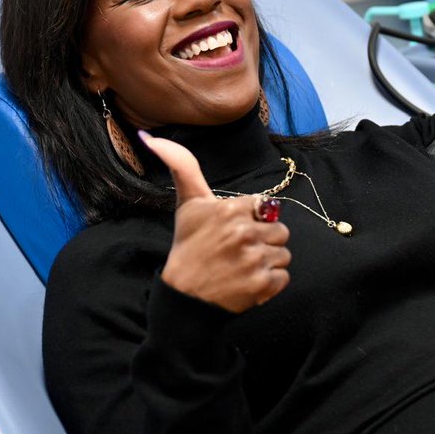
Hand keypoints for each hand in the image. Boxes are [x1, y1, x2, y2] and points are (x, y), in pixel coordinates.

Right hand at [140, 131, 291, 312]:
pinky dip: (269, 284)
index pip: (265, 207)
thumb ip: (182, 167)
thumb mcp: (188, 205)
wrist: (185, 297)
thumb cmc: (188, 247)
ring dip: (267, 263)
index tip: (232, 231)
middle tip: (237, 251)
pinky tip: (246, 282)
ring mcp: (254, 259)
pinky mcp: (262, 283)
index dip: (252, 220)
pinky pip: (283, 277)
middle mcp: (243, 232)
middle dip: (263, 241)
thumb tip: (151, 137)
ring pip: (283, 254)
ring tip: (241, 267)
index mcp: (230, 210)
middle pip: (280, 230)